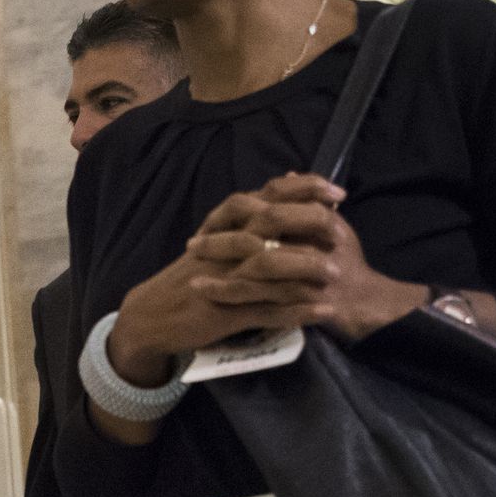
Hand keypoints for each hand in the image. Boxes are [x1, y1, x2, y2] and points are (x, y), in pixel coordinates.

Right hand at [107, 178, 348, 387]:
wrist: (152, 315)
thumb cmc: (190, 277)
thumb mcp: (215, 241)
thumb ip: (250, 214)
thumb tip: (286, 181)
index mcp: (224, 226)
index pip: (266, 195)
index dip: (303, 190)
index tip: (336, 194)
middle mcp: (225, 245)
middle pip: (271, 221)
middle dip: (311, 223)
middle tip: (343, 233)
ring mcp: (225, 277)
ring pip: (270, 265)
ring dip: (306, 269)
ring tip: (339, 276)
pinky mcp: (225, 310)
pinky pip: (267, 309)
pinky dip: (297, 311)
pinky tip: (324, 313)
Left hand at [185, 173, 424, 341]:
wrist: (366, 302)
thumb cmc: (344, 261)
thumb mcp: (331, 227)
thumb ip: (307, 202)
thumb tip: (287, 174)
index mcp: (319, 218)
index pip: (276, 199)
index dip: (240, 207)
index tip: (212, 220)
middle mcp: (315, 238)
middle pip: (264, 225)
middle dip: (223, 235)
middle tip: (193, 244)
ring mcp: (310, 269)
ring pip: (259, 261)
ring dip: (220, 265)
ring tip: (191, 272)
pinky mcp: (303, 299)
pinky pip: (260, 294)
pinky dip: (228, 291)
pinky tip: (204, 290)